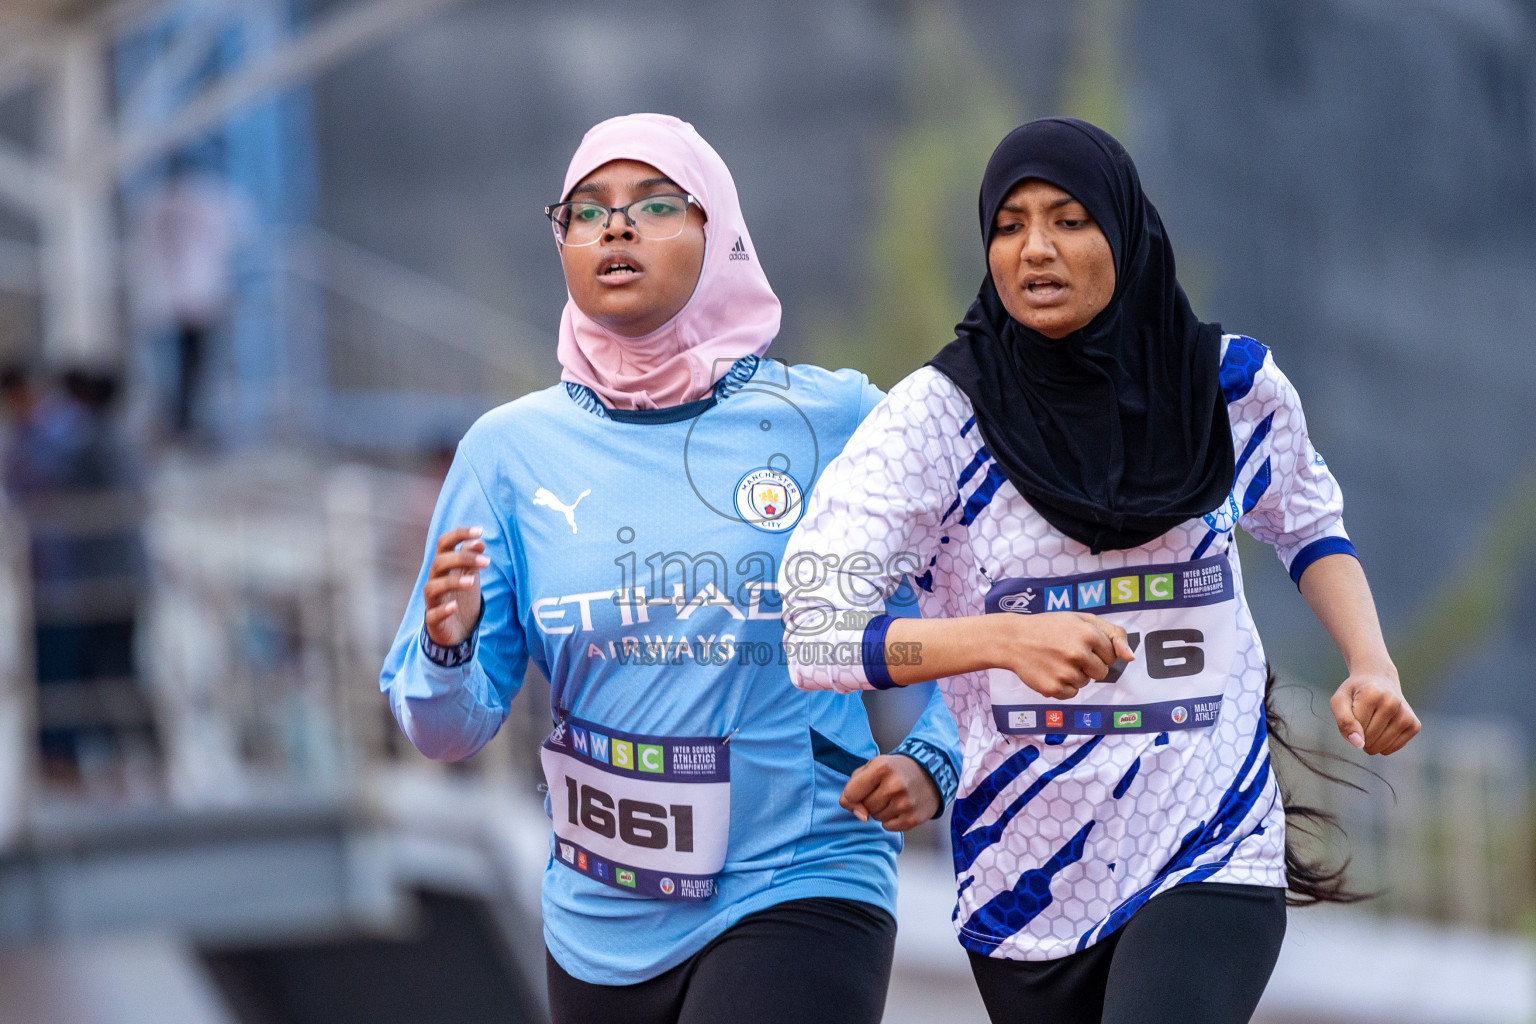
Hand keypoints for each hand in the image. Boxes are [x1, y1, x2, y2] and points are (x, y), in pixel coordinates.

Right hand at [424, 526, 487, 645]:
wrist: (456, 629)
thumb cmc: (461, 597)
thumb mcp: (469, 575)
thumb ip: (471, 558)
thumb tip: (479, 540)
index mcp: (444, 566)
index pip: (444, 543)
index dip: (459, 534)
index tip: (480, 531)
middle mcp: (434, 580)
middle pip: (439, 562)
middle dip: (462, 558)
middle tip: (488, 562)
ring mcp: (432, 601)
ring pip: (432, 587)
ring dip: (452, 582)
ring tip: (472, 582)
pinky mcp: (433, 620)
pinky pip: (433, 614)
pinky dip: (442, 610)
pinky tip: (454, 606)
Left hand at [840, 754, 940, 830]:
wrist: (931, 773)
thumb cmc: (895, 770)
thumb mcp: (873, 766)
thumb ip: (854, 786)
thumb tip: (860, 816)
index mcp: (881, 767)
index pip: (850, 794)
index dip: (850, 797)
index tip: (858, 793)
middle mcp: (894, 785)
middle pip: (865, 807)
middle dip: (869, 801)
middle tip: (883, 791)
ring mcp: (905, 803)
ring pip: (876, 818)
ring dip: (880, 810)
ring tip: (894, 797)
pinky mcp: (913, 818)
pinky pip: (887, 826)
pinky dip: (890, 819)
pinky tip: (900, 807)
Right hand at [994, 612, 1136, 699]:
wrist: (1013, 639)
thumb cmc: (1049, 627)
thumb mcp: (1081, 620)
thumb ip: (1113, 634)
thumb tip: (1131, 658)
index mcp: (1089, 634)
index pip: (1112, 655)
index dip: (1098, 650)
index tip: (1081, 643)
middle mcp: (1079, 653)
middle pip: (1102, 672)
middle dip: (1089, 665)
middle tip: (1068, 653)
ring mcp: (1066, 672)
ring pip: (1086, 683)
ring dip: (1075, 675)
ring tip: (1056, 660)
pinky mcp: (1054, 688)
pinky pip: (1071, 694)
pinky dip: (1063, 686)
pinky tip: (1050, 671)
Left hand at [1329, 670, 1419, 754]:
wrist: (1379, 680)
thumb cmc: (1355, 693)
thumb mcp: (1339, 701)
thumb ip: (1344, 721)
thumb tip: (1359, 744)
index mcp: (1372, 694)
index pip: (1356, 727)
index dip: (1349, 725)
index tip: (1352, 710)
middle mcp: (1393, 703)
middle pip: (1369, 739)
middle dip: (1360, 735)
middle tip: (1362, 717)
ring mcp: (1406, 715)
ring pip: (1381, 747)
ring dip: (1371, 742)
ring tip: (1372, 722)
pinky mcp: (1414, 725)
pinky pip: (1393, 748)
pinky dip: (1383, 745)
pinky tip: (1382, 729)